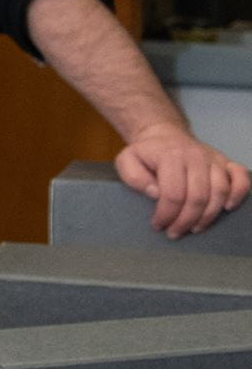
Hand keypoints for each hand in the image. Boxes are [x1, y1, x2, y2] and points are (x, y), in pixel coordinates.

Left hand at [116, 127, 250, 238]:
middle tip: (174, 233)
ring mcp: (214, 159)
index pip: (173, 193)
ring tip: (194, 228)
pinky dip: (239, 193)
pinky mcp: (226, 162)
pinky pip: (241, 177)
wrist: (164, 135)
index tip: (158, 225)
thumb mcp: (127, 161)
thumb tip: (155, 194)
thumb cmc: (145, 154)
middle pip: (198, 196)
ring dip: (208, 215)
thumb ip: (134, 178)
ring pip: (220, 191)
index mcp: (171, 157)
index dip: (166, 214)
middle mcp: (196, 157)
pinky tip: (227, 208)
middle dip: (186, 220)